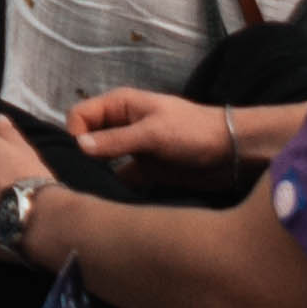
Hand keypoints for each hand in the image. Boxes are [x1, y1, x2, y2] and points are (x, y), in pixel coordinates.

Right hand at [61, 87, 238, 179]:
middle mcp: (121, 125)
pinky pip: (119, 179)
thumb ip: (116, 140)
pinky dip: (114, 188)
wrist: (231, 153)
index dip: (75, 135)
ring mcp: (132, 149)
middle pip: (86, 139)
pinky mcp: (144, 171)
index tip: (82, 158)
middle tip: (83, 180)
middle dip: (82, 157)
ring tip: (95, 193)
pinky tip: (112, 201)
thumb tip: (78, 146)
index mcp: (119, 106)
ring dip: (97, 174)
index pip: (79, 116)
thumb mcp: (153, 133)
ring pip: (101, 161)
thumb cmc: (192, 132)